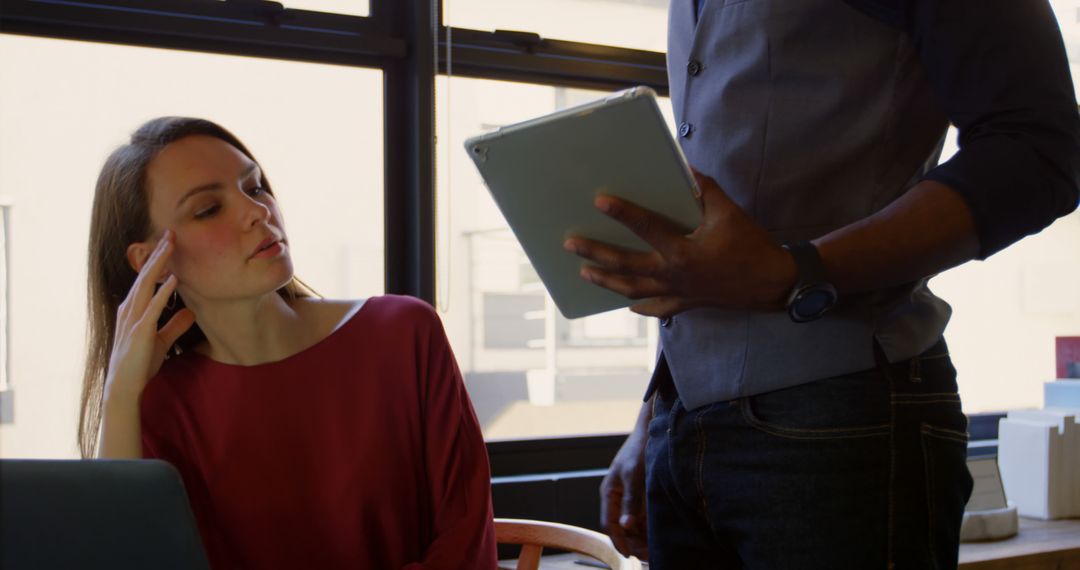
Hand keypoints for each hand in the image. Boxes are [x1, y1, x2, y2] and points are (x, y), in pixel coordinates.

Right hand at [104, 230, 195, 400]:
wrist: (125, 387)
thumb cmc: (140, 364)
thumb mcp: (162, 341)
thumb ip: (175, 325)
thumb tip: (192, 312)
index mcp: (133, 309)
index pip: (146, 279)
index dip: (157, 261)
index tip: (169, 243)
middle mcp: (129, 310)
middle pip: (145, 276)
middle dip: (158, 254)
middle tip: (171, 233)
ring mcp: (133, 320)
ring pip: (147, 285)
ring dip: (159, 265)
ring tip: (171, 246)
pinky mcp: (140, 332)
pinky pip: (153, 308)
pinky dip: (164, 293)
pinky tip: (174, 280)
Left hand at [564, 171, 796, 317]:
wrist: (775, 283)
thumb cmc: (752, 246)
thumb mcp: (730, 212)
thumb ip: (705, 189)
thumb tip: (685, 166)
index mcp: (684, 252)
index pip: (646, 229)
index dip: (623, 213)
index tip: (600, 201)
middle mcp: (675, 276)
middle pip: (626, 267)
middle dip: (596, 254)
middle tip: (571, 244)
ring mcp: (679, 293)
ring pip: (634, 290)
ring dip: (607, 281)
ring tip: (584, 272)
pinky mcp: (687, 304)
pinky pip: (657, 308)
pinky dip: (640, 305)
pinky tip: (627, 303)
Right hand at [600, 421, 648, 559]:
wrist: (651, 432)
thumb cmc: (639, 450)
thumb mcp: (635, 476)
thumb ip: (631, 502)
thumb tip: (626, 526)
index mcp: (610, 492)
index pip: (610, 524)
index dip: (619, 541)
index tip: (630, 555)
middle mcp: (617, 497)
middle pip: (621, 527)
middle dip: (633, 542)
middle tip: (648, 555)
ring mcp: (629, 497)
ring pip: (632, 524)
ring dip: (641, 537)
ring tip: (654, 549)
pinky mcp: (640, 495)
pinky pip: (641, 516)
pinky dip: (647, 527)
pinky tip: (657, 535)